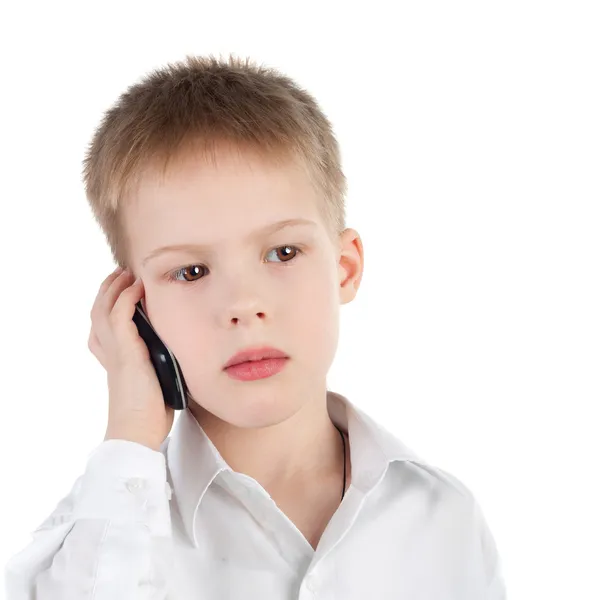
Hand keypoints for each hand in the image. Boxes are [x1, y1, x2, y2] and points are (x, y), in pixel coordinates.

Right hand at [88, 266, 174, 451]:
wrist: (138, 431)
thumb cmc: (151, 413)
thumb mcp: (156, 379)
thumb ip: (160, 361)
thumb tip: (179, 352)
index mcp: (114, 358)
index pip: (104, 323)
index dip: (110, 302)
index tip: (124, 288)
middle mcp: (109, 351)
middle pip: (98, 310)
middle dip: (108, 289)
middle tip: (122, 273)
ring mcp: (115, 351)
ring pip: (103, 308)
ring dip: (115, 287)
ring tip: (127, 272)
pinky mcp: (126, 353)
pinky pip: (119, 316)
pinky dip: (125, 298)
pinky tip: (137, 286)